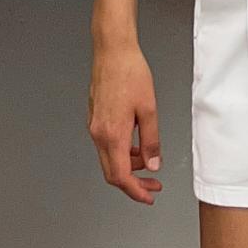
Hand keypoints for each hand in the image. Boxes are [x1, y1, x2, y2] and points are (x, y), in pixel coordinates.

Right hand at [89, 42, 161, 201]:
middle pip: (112, 173)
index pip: (121, 176)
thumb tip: (152, 164)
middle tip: (153, 186)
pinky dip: (122, 152)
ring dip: (128, 167)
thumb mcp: (149, 109)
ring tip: (148, 162)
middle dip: (133, 184)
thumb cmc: (130, 73)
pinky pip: (106, 145)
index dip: (135, 191)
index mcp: (112, 134)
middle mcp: (99, 133)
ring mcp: (94, 126)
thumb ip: (151, 140)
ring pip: (109, 159)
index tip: (149, 196)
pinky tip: (136, 145)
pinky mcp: (95, 118)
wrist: (112, 51)